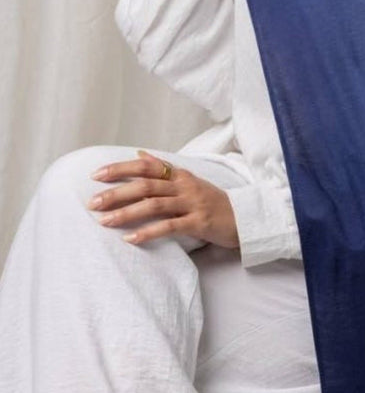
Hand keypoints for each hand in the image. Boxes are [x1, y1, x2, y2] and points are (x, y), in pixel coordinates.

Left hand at [86, 150, 239, 249]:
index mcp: (180, 175)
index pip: (145, 167)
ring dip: (126, 213)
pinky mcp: (198, 222)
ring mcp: (192, 204)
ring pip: (153, 205)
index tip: (96, 175)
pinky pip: (169, 227)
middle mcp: (184, 186)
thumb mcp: (188, 180)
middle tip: (92, 203)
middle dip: (116, 193)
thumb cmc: (212, 201)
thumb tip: (139, 154)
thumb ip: (163, 168)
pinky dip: (147, 232)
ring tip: (104, 221)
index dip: (120, 169)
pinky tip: (130, 239)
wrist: (243, 218)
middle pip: (145, 186)